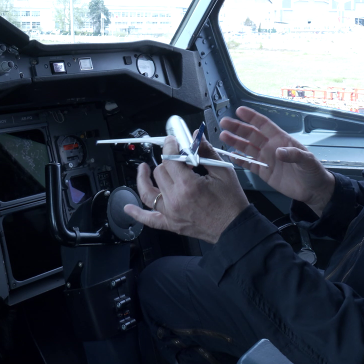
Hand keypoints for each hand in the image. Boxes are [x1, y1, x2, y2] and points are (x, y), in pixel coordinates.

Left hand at [123, 135, 249, 243]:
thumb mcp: (223, 172)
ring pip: (149, 191)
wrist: (235, 227)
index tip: (173, 141)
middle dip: (166, 161)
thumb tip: (196, 137)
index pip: (170, 159)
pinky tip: (128, 207)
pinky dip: (137, 214)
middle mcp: (176, 200)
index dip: (170, 146)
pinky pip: (149, 219)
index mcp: (188, 185)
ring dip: (144, 179)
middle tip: (175, 156)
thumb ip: (206, 152)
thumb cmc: (231, 203)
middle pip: (160, 172)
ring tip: (143, 169)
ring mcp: (171, 213)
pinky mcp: (171, 223)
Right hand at [219, 106, 334, 215]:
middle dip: (238, 128)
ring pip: (247, 148)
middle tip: (224, 122)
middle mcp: (271, 147)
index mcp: (281, 139)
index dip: (252, 117)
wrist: (313, 190)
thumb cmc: (313, 171)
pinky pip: (249, 164)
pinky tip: (231, 156)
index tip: (240, 111)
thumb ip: (293, 155)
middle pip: (251, 134)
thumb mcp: (307, 161)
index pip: (264, 125)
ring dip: (235, 142)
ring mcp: (266, 159)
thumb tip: (279, 152)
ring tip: (223, 136)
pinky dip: (240, 160)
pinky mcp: (264, 172)